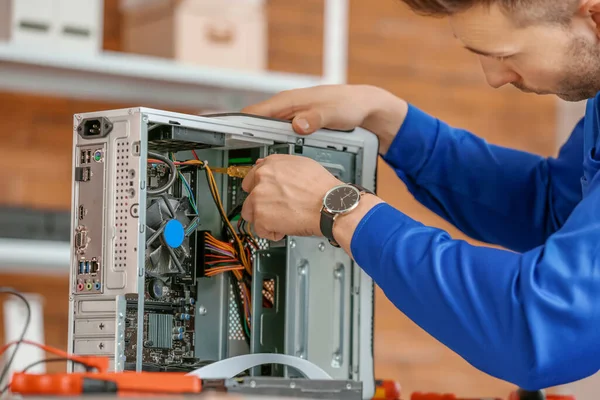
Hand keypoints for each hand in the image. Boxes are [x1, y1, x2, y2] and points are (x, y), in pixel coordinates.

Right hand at [241, 84, 408, 154]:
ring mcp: (292, 117)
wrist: (364, 107)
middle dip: (250, 144)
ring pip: (269, 134)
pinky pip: (281, 138)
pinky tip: (280, 163)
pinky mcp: (299, 126)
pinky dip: (278, 149)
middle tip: (246, 165)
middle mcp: (287, 108)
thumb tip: (297, 124)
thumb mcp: (333, 112)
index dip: (239, 127)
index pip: (255, 112)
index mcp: (289, 101)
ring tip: (260, 168)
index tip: (231, 144)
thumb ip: (315, 118)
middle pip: (258, 126)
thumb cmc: (349, 105)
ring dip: (264, 148)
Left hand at [241, 154, 341, 240]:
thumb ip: (281, 166)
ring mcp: (258, 198)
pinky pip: (259, 229)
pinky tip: (285, 227)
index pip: (252, 176)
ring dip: (263, 218)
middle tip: (276, 209)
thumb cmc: (322, 187)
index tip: (265, 195)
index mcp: (270, 165)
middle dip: (261, 204)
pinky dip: (271, 232)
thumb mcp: (302, 164)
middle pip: (249, 195)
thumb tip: (269, 166)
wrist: (330, 204)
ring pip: (250, 213)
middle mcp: (261, 179)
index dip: (260, 189)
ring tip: (282, 219)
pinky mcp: (261, 218)